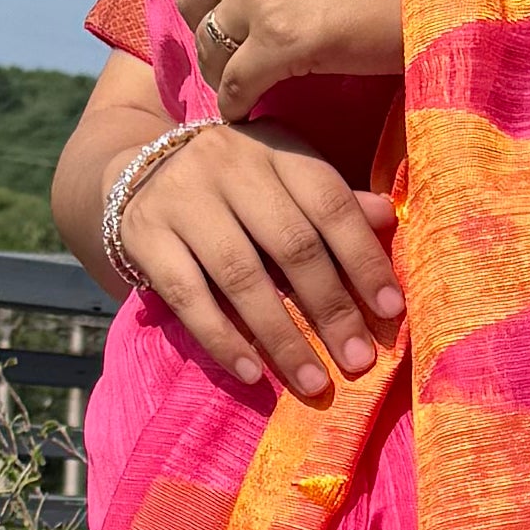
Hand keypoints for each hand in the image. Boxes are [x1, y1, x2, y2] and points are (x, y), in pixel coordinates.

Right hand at [117, 117, 403, 404]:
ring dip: (282, 337)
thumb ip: (331, 202)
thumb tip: (389, 218)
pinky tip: (253, 373)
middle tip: (358, 360)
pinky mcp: (144, 235)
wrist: (137, 172)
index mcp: (276, 148)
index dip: (363, 258)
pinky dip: (223, 339)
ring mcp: (183, 199)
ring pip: (241, 276)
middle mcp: (229, 164)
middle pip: (291, 243)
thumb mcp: (283, 178)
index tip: (391, 311)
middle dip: (331, 308)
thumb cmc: (234, 186)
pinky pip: (188, 297)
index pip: (329, 203)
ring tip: (312, 382)